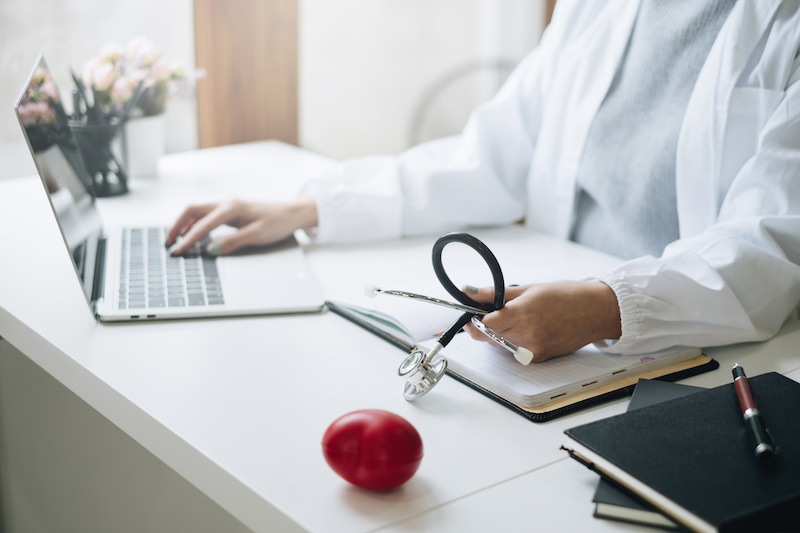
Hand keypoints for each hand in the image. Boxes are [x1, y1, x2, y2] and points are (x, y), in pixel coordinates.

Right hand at [164, 198, 317, 255]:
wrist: (291, 213)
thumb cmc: (277, 223)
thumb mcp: (256, 236)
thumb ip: (232, 242)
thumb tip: (209, 250)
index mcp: (231, 208)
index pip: (202, 225)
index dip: (187, 240)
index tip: (177, 252)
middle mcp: (226, 203)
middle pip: (191, 210)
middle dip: (177, 226)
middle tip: (168, 244)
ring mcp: (227, 205)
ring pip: (197, 211)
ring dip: (184, 224)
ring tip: (175, 240)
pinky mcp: (230, 210)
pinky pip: (206, 214)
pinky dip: (194, 223)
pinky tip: (191, 233)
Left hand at [463, 281, 620, 361]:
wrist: (597, 311)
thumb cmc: (566, 296)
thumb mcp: (528, 289)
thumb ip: (494, 293)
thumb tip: (467, 292)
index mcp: (523, 314)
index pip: (483, 325)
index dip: (472, 319)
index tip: (470, 312)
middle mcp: (527, 336)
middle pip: (487, 337)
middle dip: (482, 326)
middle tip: (490, 312)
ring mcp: (533, 350)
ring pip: (499, 345)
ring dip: (497, 333)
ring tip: (515, 318)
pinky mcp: (538, 359)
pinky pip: (513, 352)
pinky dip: (512, 341)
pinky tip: (527, 328)